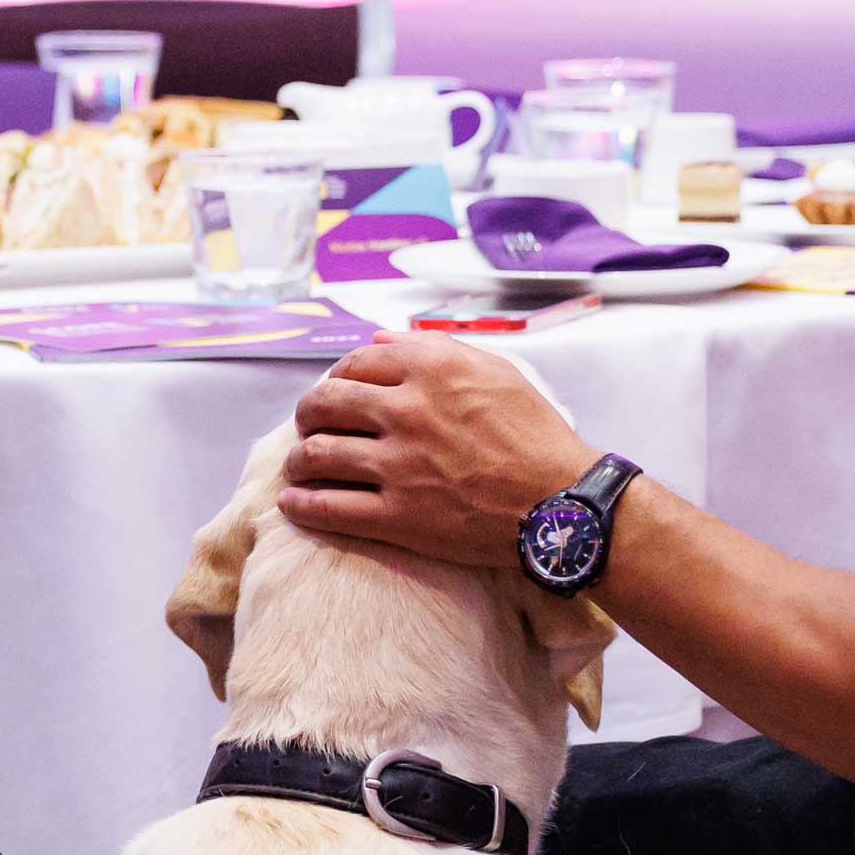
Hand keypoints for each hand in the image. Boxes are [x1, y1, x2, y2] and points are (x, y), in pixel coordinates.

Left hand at [276, 333, 596, 568]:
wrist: (561, 502)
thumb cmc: (534, 435)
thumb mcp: (495, 371)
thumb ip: (434, 348)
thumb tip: (380, 338)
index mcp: (430, 369)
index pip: (355, 363)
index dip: (335, 377)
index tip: (333, 391)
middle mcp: (406, 410)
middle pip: (324, 403)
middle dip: (306, 414)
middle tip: (307, 426)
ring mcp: (398, 465)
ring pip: (318, 454)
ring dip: (298, 459)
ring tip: (297, 465)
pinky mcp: (398, 516)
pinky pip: (330, 508)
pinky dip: (303, 504)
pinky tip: (294, 503)